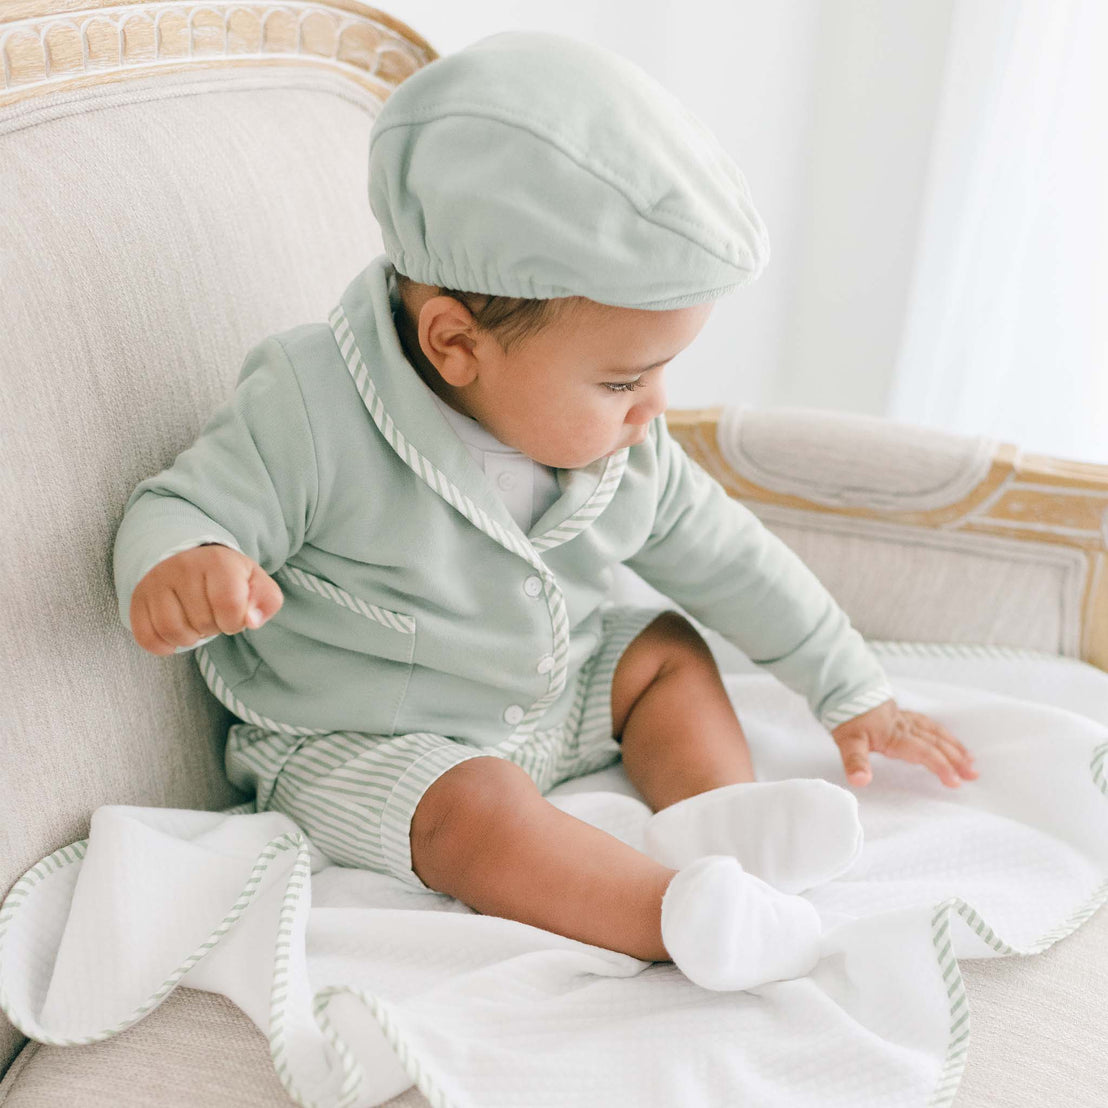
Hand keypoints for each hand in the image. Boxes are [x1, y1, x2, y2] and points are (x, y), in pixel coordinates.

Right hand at [129, 543, 282, 656]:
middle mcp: (183, 567)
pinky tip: (175, 635)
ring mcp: (156, 582)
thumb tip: (251, 621)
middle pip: (202, 622)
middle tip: (212, 615)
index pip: (230, 607)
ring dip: (189, 638)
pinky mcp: (138, 598)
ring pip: (172, 631)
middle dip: (213, 628)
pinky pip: (146, 637)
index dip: (235, 622)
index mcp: (218, 562)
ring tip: (195, 624)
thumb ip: (266, 601)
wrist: (189, 557)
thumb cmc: (228, 576)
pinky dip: (163, 646)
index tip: (234, 616)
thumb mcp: (255, 582)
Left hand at [831, 698, 978, 788]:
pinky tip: (947, 738)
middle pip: (936, 743)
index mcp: (895, 737)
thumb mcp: (847, 741)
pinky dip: (943, 733)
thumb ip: (855, 761)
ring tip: (970, 759)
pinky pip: (929, 724)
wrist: (844, 687)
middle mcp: (905, 728)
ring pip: (936, 733)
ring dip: (954, 746)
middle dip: (956, 759)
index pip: (924, 753)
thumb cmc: (847, 715)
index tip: (956, 781)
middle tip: (973, 774)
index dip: (941, 766)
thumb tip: (861, 780)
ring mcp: (906, 720)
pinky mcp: (902, 715)